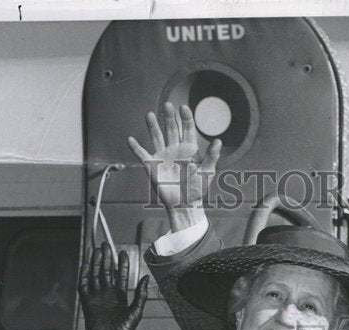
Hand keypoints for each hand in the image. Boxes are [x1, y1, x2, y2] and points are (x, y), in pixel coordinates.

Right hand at [76, 243, 147, 329]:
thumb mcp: (136, 312)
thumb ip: (140, 295)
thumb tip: (145, 277)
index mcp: (120, 297)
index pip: (120, 276)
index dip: (122, 264)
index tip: (123, 252)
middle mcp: (107, 295)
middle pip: (106, 272)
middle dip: (107, 258)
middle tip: (107, 244)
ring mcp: (96, 297)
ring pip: (95, 275)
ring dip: (96, 262)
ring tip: (98, 249)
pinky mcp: (86, 301)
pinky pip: (84, 283)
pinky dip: (84, 273)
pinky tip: (87, 262)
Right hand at [127, 102, 220, 230]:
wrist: (185, 205)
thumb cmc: (198, 189)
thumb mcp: (207, 173)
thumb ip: (212, 157)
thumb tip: (218, 141)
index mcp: (189, 149)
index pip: (187, 129)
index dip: (186, 118)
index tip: (184, 108)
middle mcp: (175, 149)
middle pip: (171, 129)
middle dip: (169, 117)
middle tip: (168, 105)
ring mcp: (163, 156)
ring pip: (157, 137)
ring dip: (153, 126)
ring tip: (150, 114)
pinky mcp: (152, 166)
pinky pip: (142, 155)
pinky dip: (136, 148)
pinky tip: (130, 140)